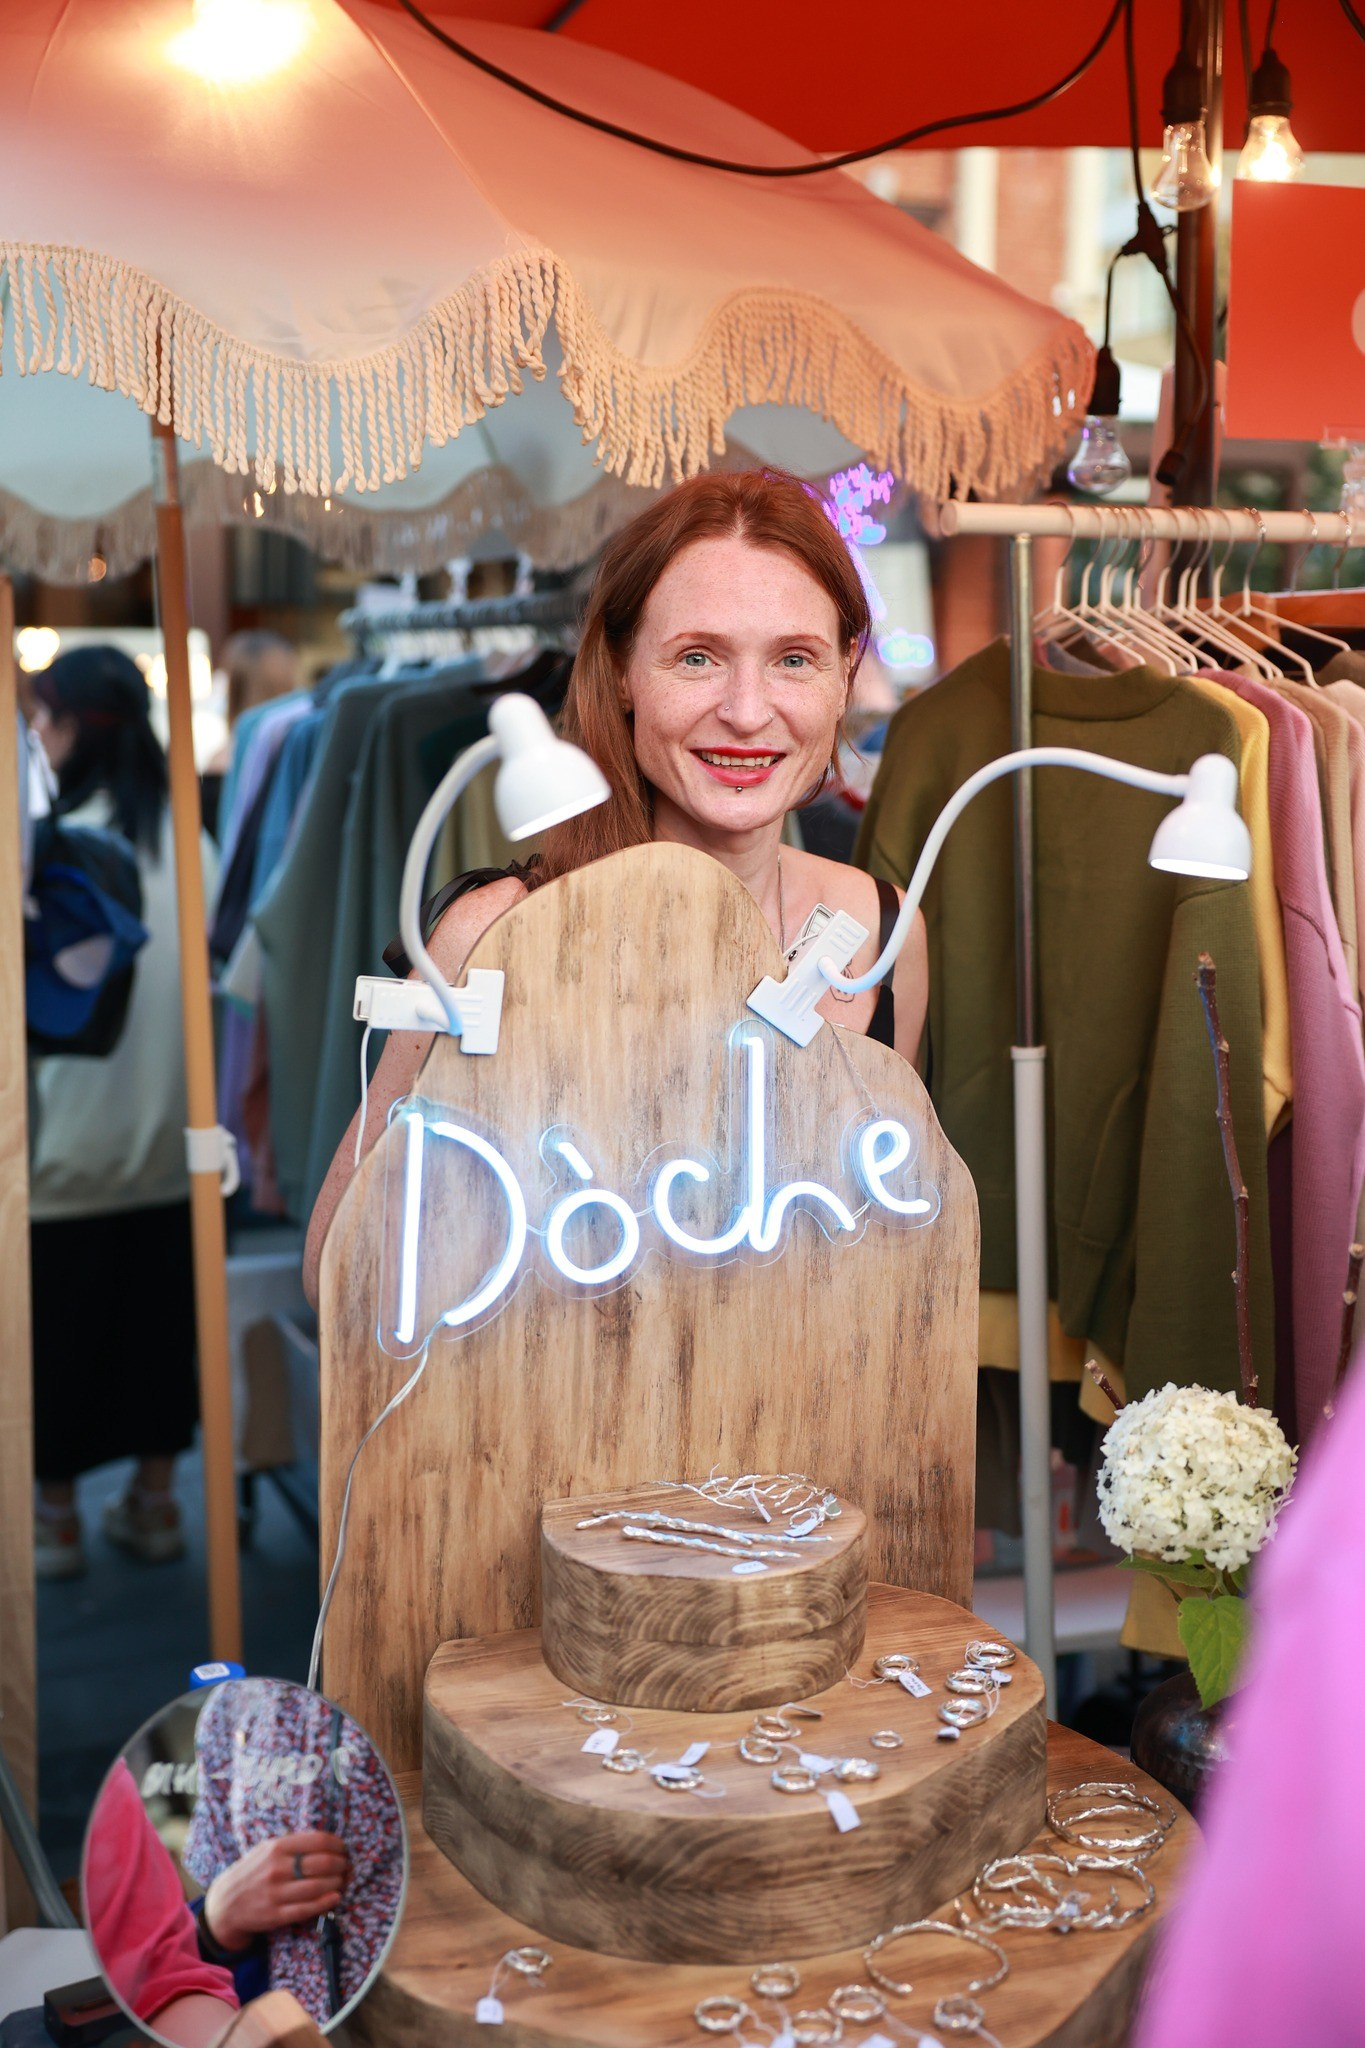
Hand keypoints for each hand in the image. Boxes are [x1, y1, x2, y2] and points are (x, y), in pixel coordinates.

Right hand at [203, 1830, 349, 1952]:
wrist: (225, 1904)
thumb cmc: (253, 1872)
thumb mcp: (266, 1849)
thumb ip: (293, 1844)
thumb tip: (327, 1842)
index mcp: (277, 1847)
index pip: (319, 1841)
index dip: (338, 1845)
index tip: (345, 1849)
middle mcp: (277, 1868)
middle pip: (323, 1864)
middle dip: (342, 1865)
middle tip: (347, 1866)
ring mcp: (276, 1893)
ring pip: (318, 1887)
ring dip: (338, 1883)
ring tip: (343, 1881)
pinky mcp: (276, 1915)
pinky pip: (307, 1908)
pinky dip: (326, 1902)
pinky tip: (335, 1897)